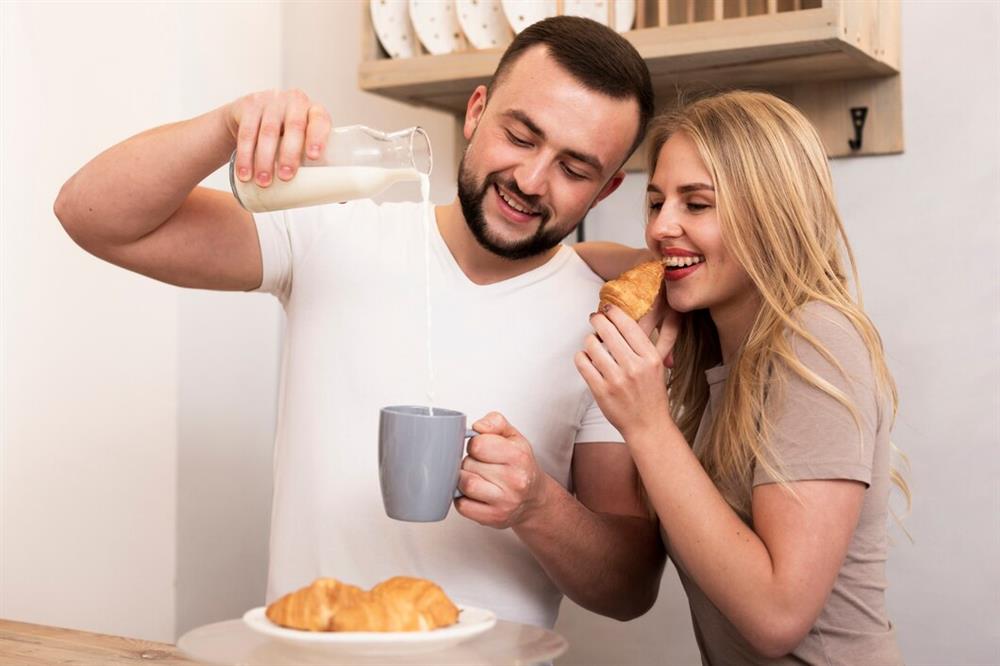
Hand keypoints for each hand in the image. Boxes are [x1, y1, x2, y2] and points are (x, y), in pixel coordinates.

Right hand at [226, 89, 331, 187]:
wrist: (250, 116)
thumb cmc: (285, 135)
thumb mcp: (303, 142)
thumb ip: (318, 164)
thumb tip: (341, 198)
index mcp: (314, 111)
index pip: (320, 120)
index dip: (318, 137)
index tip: (315, 157)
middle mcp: (294, 101)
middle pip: (294, 126)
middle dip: (289, 154)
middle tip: (286, 177)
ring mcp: (271, 101)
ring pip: (268, 131)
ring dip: (264, 159)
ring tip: (264, 182)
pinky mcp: (250, 105)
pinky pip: (247, 132)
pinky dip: (244, 156)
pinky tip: (245, 173)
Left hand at [455, 412, 549, 528]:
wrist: (533, 498)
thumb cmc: (521, 465)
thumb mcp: (513, 437)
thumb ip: (495, 422)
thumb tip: (477, 427)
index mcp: (519, 457)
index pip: (478, 444)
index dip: (475, 444)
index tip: (482, 448)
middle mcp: (515, 481)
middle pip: (468, 464)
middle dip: (470, 462)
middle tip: (481, 465)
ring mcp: (504, 502)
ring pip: (464, 484)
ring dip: (464, 479)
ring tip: (476, 477)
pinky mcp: (493, 518)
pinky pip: (462, 505)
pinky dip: (462, 498)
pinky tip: (475, 494)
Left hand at [575, 303, 679, 437]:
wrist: (648, 426)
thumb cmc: (651, 395)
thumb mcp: (655, 366)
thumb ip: (640, 346)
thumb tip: (619, 321)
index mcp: (650, 357)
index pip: (628, 324)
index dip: (614, 312)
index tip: (607, 309)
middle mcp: (634, 366)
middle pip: (607, 330)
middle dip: (597, 320)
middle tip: (594, 318)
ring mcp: (617, 379)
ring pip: (591, 345)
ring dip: (589, 340)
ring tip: (592, 343)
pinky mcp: (601, 391)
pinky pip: (583, 363)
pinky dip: (581, 357)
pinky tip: (586, 358)